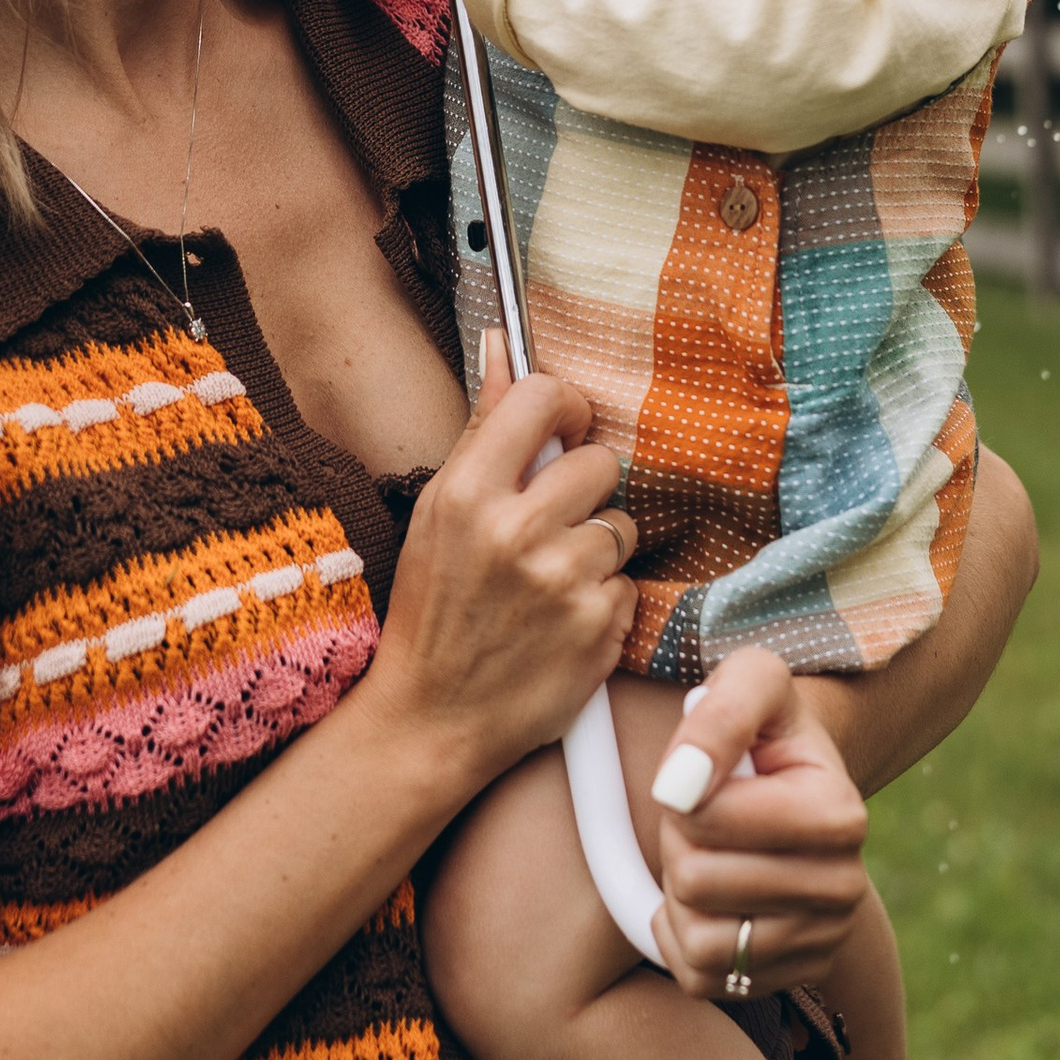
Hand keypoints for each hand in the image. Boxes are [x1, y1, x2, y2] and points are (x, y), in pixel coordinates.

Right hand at [365, 332, 634, 801]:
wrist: (434, 719)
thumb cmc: (432, 609)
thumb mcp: (437, 512)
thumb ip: (483, 427)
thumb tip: (503, 341)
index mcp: (467, 493)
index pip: (542, 397)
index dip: (563, 408)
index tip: (561, 430)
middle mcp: (517, 531)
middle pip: (598, 462)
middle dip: (581, 489)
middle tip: (548, 523)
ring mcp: (563, 582)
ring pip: (620, 525)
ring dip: (595, 547)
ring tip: (550, 580)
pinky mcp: (599, 628)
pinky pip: (627, 582)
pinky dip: (602, 599)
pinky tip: (561, 621)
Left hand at [643, 646, 869, 999]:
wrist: (797, 789)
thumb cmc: (766, 732)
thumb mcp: (750, 684)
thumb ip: (720, 714)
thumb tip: (679, 785)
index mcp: (841, 813)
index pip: (707, 819)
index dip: (679, 793)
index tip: (700, 775)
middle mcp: (845, 887)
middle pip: (697, 882)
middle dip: (677, 843)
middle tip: (700, 819)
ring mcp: (823, 940)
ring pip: (699, 939)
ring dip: (678, 894)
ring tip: (707, 854)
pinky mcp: (791, 977)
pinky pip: (701, 979)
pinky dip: (683, 940)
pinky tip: (705, 900)